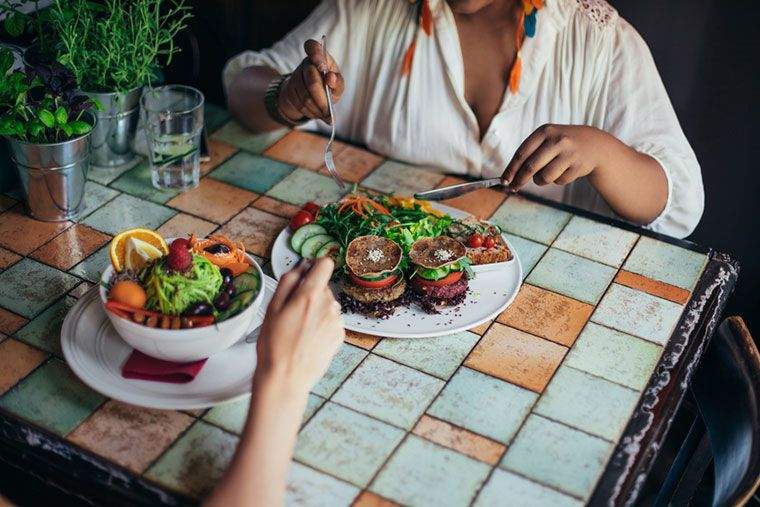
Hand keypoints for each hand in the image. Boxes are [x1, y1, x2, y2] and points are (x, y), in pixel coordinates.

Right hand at [254, 258, 343, 394]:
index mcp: (310, 295)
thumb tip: (301, 266)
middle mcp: (329, 305)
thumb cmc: (274, 345)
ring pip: (328, 304)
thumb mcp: (272, 308)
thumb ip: (288, 281)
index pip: (326, 264)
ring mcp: (337, 321)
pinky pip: (332, 320)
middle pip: (324, 286)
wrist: (286, 378)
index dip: (315, 266)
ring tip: (299, 329)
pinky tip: (308, 338)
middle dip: (310, 293)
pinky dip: (322, 325)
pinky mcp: (340, 336)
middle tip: (292, 312)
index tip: (307, 274)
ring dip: (316, 310)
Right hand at [277, 39, 344, 123]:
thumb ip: (338, 82)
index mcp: (318, 55)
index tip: (322, 67)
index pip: (312, 46)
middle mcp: (306, 64)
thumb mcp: (338, 83)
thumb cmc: (328, 85)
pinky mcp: (289, 90)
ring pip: (305, 96)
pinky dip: (311, 112)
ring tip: (325, 114)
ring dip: (316, 108)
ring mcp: (295, 76)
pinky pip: (300, 104)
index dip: (316, 55)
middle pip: (312, 81)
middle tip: (328, 110)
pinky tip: (317, 113)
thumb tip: (331, 78)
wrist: (312, 95)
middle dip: (321, 98)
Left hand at [501, 124, 607, 189]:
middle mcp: (557, 140)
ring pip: (544, 177)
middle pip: (530, 167)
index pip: (522, 153)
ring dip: (541, 180)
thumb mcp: (546, 140)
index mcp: (544, 131)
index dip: (511, 169)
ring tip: (548, 172)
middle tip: (514, 187)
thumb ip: (529, 155)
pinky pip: (559, 181)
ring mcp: (569, 153)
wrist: (594, 144)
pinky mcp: (578, 166)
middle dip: (520, 180)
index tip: (504, 180)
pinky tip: (565, 169)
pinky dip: (558, 180)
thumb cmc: (561, 145)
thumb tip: (509, 177)